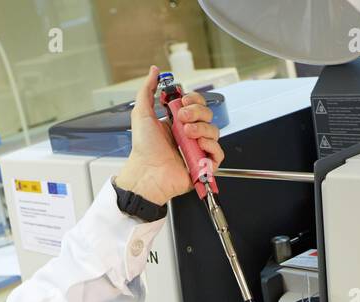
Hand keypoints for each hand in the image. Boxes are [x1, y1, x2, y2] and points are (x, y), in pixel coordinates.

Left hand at [112, 65, 223, 206]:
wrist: (146, 172)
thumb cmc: (143, 149)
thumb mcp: (141, 113)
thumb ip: (147, 89)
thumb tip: (154, 71)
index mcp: (178, 122)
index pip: (197, 104)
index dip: (193, 100)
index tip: (181, 102)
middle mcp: (189, 135)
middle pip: (207, 114)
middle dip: (196, 112)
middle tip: (181, 118)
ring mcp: (197, 149)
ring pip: (214, 131)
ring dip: (201, 129)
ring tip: (186, 134)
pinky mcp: (203, 165)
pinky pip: (218, 152)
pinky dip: (211, 147)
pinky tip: (198, 146)